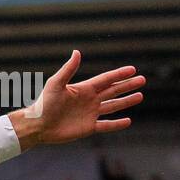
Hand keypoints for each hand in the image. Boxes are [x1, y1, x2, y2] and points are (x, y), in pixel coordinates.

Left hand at [16, 51, 144, 145]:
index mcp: (83, 89)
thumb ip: (68, 69)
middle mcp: (89, 100)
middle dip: (127, 86)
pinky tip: (128, 120)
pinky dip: (117, 124)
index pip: (106, 80)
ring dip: (126, 101)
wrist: (37, 125)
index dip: (119, 75)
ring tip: (140, 96)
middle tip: (142, 80)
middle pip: (113, 91)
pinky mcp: (88, 127)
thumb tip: (77, 52)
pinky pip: (106, 125)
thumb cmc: (43, 103)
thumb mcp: (56, 84)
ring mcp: (89, 114)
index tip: (132, 69)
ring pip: (112, 106)